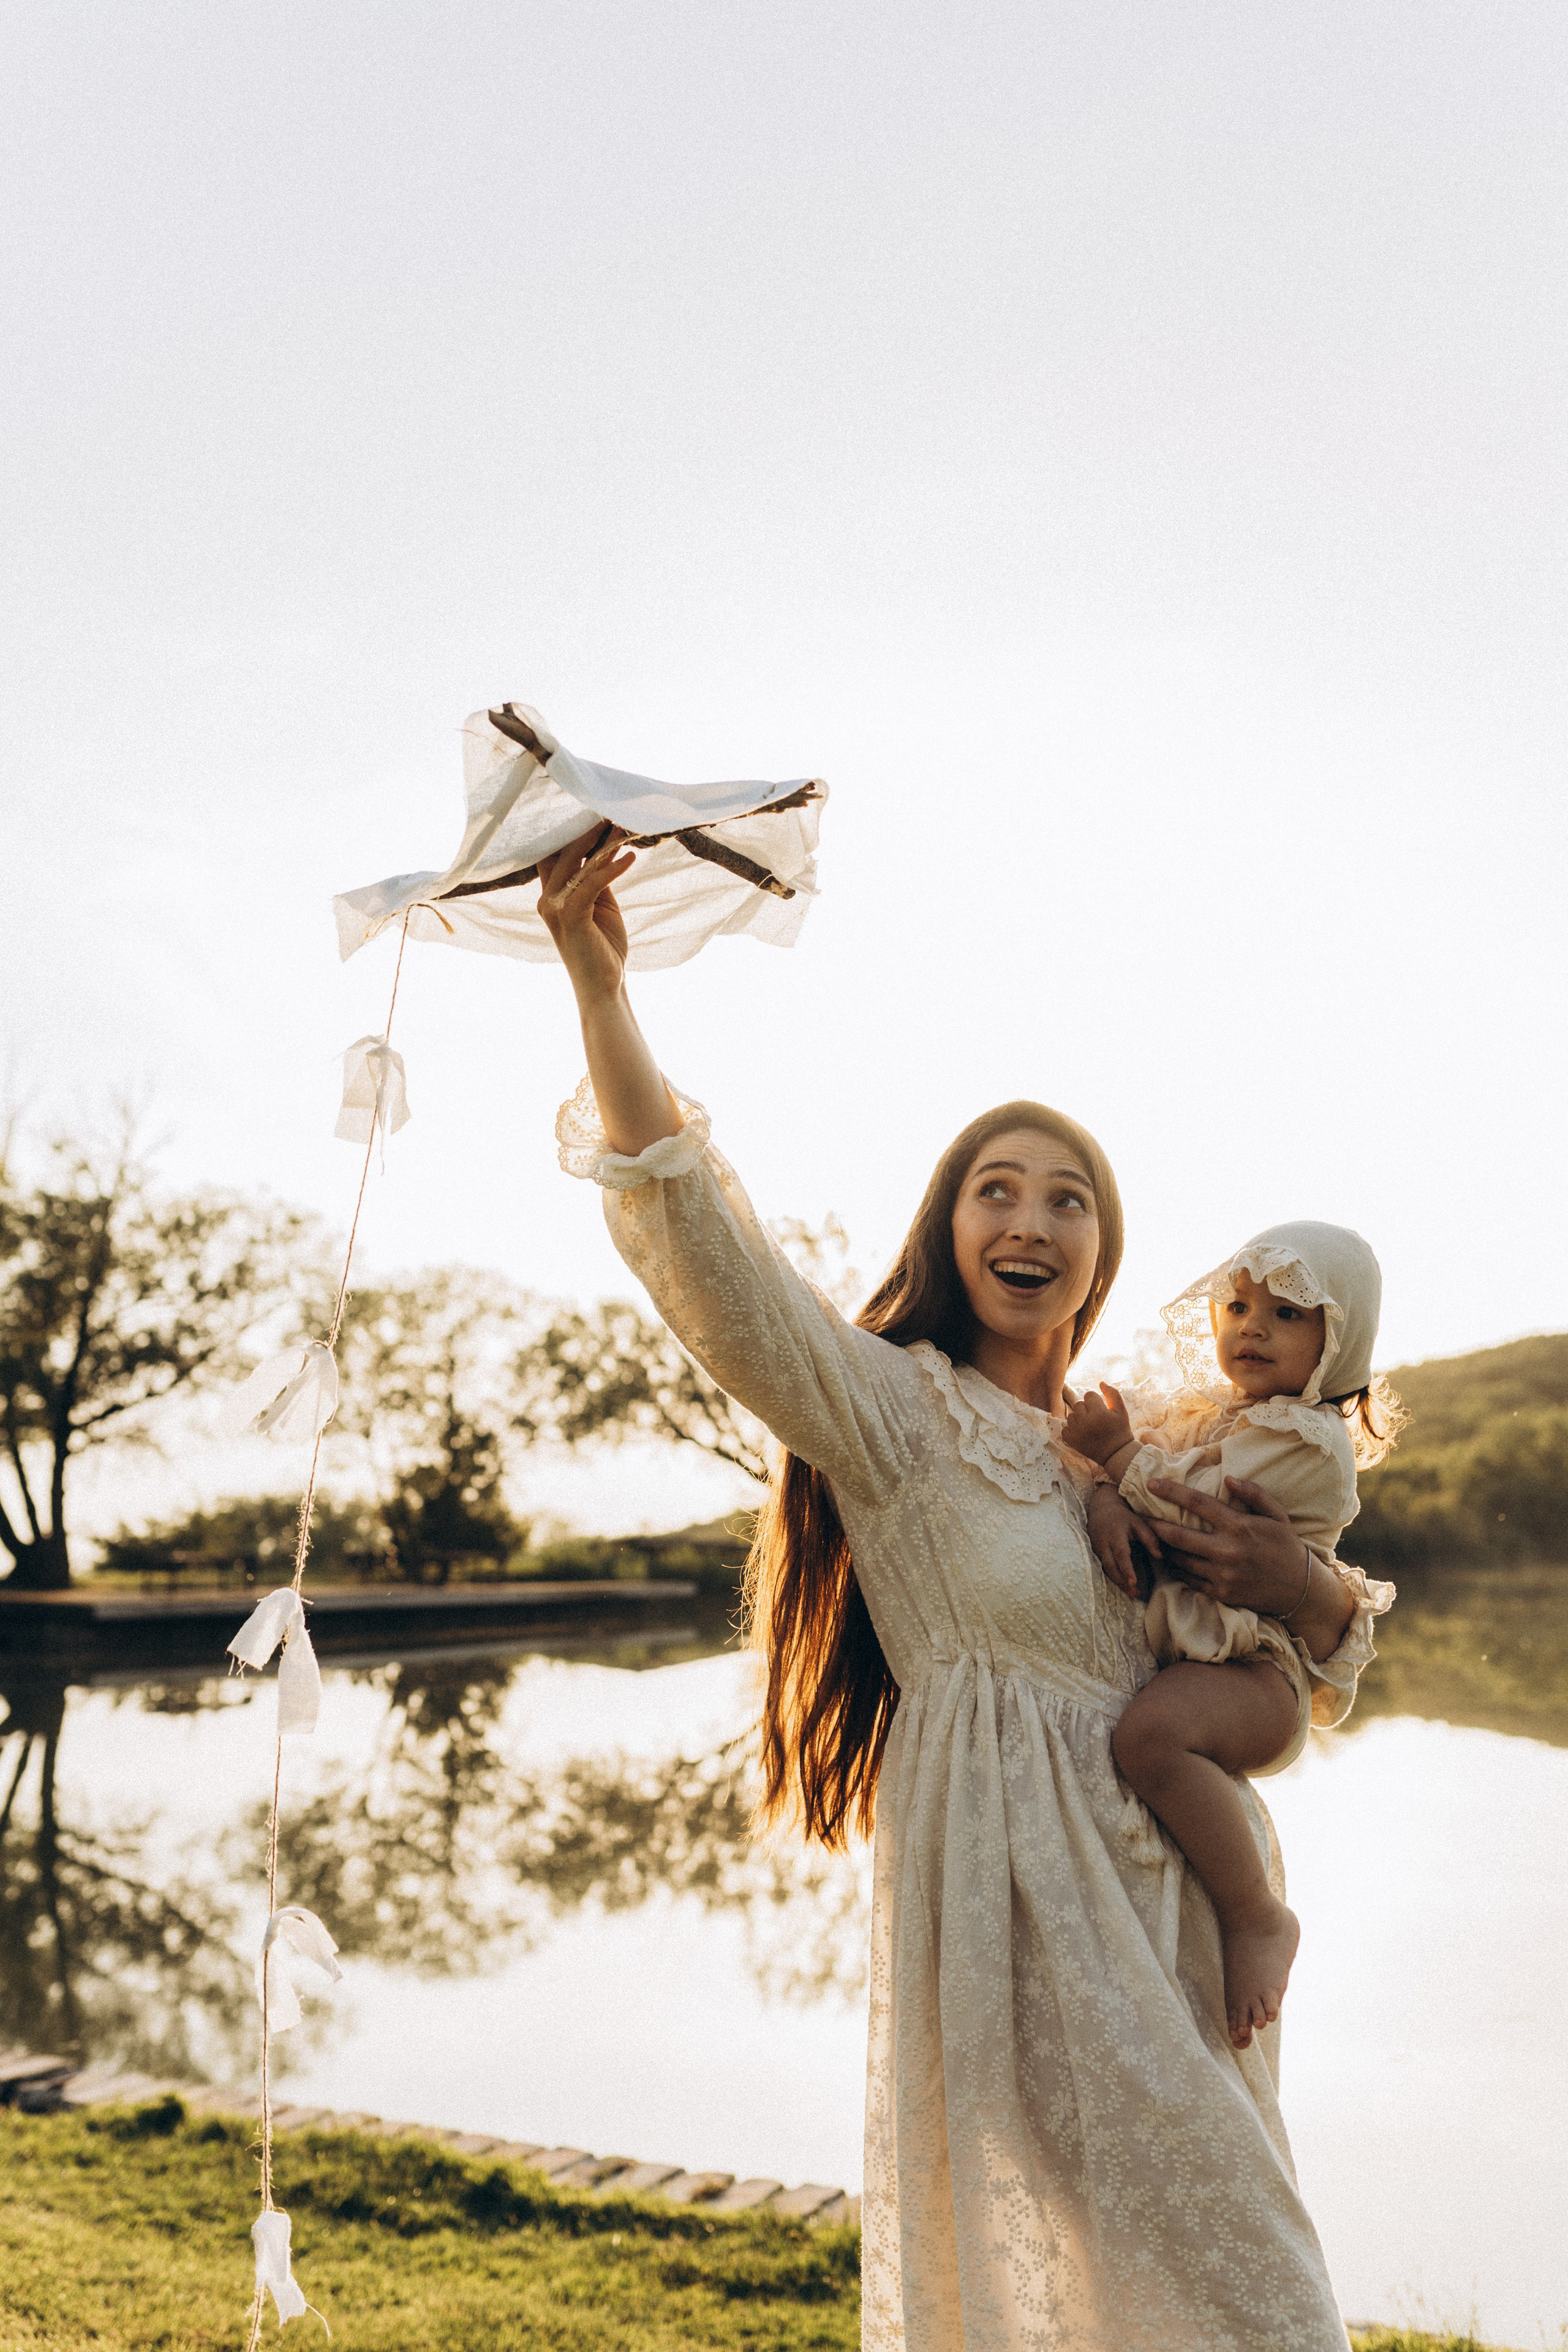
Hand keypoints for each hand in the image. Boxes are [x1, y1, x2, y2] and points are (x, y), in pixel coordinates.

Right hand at [536, 823, 636, 1005]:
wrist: (603, 986)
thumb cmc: (603, 949)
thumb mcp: (599, 907)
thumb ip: (595, 881)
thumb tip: (604, 851)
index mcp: (551, 897)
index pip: (552, 856)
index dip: (569, 834)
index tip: (592, 813)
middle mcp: (547, 900)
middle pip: (564, 853)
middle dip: (589, 832)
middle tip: (612, 813)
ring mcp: (556, 908)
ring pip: (577, 864)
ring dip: (603, 844)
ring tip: (625, 828)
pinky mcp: (571, 916)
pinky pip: (592, 882)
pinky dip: (613, 868)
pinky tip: (631, 858)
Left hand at [1061, 1381, 1133, 1465]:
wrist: (1116, 1453)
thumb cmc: (1120, 1430)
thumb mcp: (1121, 1410)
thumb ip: (1112, 1394)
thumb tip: (1100, 1382)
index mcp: (1099, 1413)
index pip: (1089, 1395)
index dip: (1096, 1401)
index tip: (1102, 1410)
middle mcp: (1085, 1422)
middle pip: (1079, 1404)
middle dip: (1087, 1409)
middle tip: (1097, 1419)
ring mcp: (1077, 1432)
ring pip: (1071, 1415)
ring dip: (1079, 1418)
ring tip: (1090, 1427)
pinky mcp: (1071, 1441)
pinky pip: (1065, 1428)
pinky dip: (1072, 1430)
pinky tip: (1083, 1434)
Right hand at [1086, 1483, 1162, 1600]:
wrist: (1101, 1509)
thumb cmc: (1123, 1518)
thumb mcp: (1139, 1523)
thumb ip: (1150, 1539)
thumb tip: (1160, 1556)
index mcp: (1115, 1536)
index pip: (1121, 1555)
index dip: (1126, 1569)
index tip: (1134, 1582)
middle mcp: (1103, 1544)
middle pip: (1111, 1567)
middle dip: (1122, 1582)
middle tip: (1135, 1594)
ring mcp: (1097, 1550)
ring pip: (1106, 1570)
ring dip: (1118, 1583)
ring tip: (1132, 1593)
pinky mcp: (1095, 1554)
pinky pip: (1104, 1569)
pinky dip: (1113, 1578)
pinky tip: (1124, 1586)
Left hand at [1145, 1474, 1353, 1660]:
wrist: (1301, 1589)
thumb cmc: (1287, 1547)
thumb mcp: (1277, 1515)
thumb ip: (1254, 1493)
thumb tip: (1228, 1478)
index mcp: (1239, 1526)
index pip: (1197, 1503)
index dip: (1170, 1491)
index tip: (1150, 1484)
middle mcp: (1227, 1550)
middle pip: (1177, 1536)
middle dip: (1153, 1525)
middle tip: (1138, 1516)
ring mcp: (1223, 1575)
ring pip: (1180, 1560)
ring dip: (1162, 1549)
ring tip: (1149, 1539)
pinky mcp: (1222, 1594)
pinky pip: (1190, 1580)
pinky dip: (1177, 1570)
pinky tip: (1169, 1561)